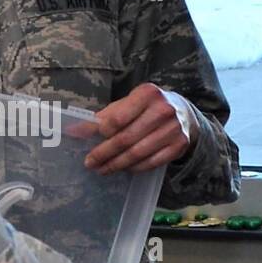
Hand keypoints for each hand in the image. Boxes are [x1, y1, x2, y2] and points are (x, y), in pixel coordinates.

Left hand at [84, 84, 198, 174]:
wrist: (185, 113)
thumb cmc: (149, 107)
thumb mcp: (129, 103)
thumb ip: (106, 115)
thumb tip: (76, 130)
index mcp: (147, 94)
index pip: (117, 118)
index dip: (99, 132)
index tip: (85, 141)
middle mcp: (163, 110)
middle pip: (126, 138)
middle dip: (104, 153)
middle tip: (90, 162)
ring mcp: (173, 129)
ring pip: (137, 153)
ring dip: (116, 164)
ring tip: (102, 169)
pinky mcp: (179, 145)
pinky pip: (151, 162)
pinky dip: (134, 168)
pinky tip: (123, 169)